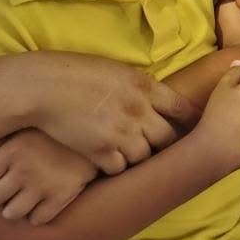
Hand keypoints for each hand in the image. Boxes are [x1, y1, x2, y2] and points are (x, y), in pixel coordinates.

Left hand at [0, 129, 97, 224]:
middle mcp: (24, 170)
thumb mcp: (24, 130)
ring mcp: (43, 186)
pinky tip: (41, 202)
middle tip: (0, 194)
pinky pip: (38, 219)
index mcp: (12, 150)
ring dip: (13, 208)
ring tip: (21, 199)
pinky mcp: (62, 197)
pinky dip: (37, 214)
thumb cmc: (53, 132)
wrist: (95, 133)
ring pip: (11, 214)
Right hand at [32, 52, 198, 174]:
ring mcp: (120, 133)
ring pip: (144, 157)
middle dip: (163, 143)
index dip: (190, 121)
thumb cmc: (77, 72)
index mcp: (146, 86)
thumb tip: (157, 100)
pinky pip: (119, 169)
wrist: (44, 86)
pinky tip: (107, 158)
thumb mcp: (118, 71)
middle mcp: (139, 111)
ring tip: (127, 150)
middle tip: (157, 146)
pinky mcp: (99, 151)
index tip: (195, 128)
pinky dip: (115, 166)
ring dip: (138, 156)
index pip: (182, 108)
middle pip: (167, 138)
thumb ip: (141, 87)